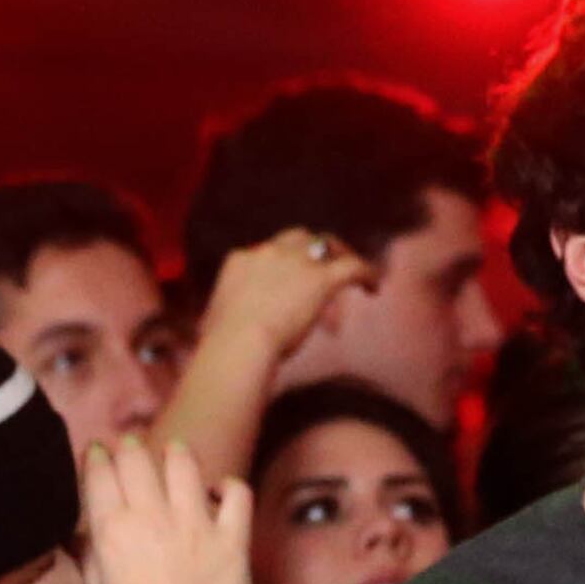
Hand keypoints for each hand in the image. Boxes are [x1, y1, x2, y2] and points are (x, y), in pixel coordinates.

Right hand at [78, 438, 251, 583]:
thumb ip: (88, 555)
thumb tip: (77, 530)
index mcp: (111, 533)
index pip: (101, 473)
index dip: (97, 457)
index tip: (99, 454)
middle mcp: (151, 519)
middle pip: (137, 458)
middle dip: (130, 448)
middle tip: (131, 448)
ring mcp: (196, 525)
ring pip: (183, 463)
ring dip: (175, 455)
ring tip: (174, 455)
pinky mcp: (233, 539)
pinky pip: (236, 493)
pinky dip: (228, 486)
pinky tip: (219, 492)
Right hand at [193, 227, 377, 373]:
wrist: (238, 345)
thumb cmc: (220, 345)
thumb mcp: (212, 325)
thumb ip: (219, 319)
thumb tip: (210, 332)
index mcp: (240, 260)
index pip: (265, 252)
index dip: (279, 264)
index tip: (285, 278)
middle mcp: (269, 252)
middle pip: (297, 238)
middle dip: (310, 249)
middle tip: (321, 266)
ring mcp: (297, 262)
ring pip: (326, 244)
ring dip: (339, 254)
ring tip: (351, 270)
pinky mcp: (322, 279)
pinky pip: (353, 266)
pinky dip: (366, 273)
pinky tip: (373, 286)